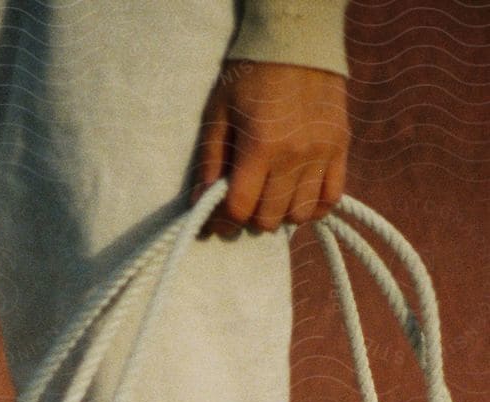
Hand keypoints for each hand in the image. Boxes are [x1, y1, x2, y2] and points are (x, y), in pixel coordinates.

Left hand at [190, 60, 349, 238]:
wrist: (297, 40)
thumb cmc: (250, 75)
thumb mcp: (219, 113)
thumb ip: (210, 161)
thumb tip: (201, 204)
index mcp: (259, 147)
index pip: (240, 209)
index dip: (224, 221)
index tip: (218, 217)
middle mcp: (294, 155)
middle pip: (269, 219)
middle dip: (251, 217)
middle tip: (246, 201)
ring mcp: (321, 153)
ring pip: (300, 214)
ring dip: (281, 214)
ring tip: (272, 197)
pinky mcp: (340, 147)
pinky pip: (331, 198)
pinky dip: (314, 207)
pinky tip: (299, 196)